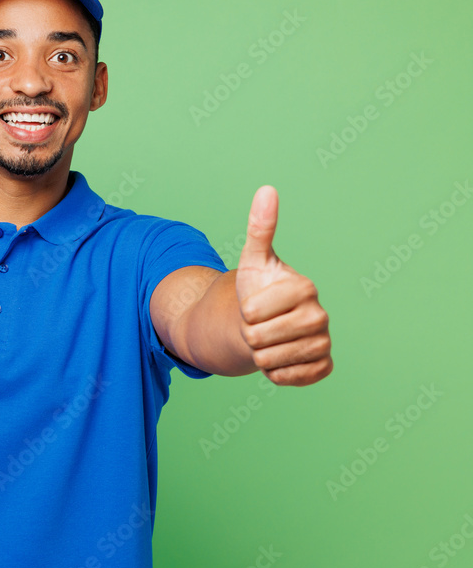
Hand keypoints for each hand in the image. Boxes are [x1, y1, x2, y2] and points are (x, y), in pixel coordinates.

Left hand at [235, 186, 331, 385]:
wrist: (265, 323)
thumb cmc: (257, 289)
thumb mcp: (253, 259)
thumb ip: (260, 227)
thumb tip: (267, 189)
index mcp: (305, 287)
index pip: (253, 313)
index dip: (244, 312)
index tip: (255, 304)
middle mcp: (321, 315)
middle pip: (259, 339)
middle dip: (249, 334)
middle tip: (259, 324)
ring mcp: (324, 342)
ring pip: (270, 360)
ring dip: (259, 354)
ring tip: (268, 339)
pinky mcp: (323, 367)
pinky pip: (288, 378)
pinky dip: (275, 373)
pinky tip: (279, 358)